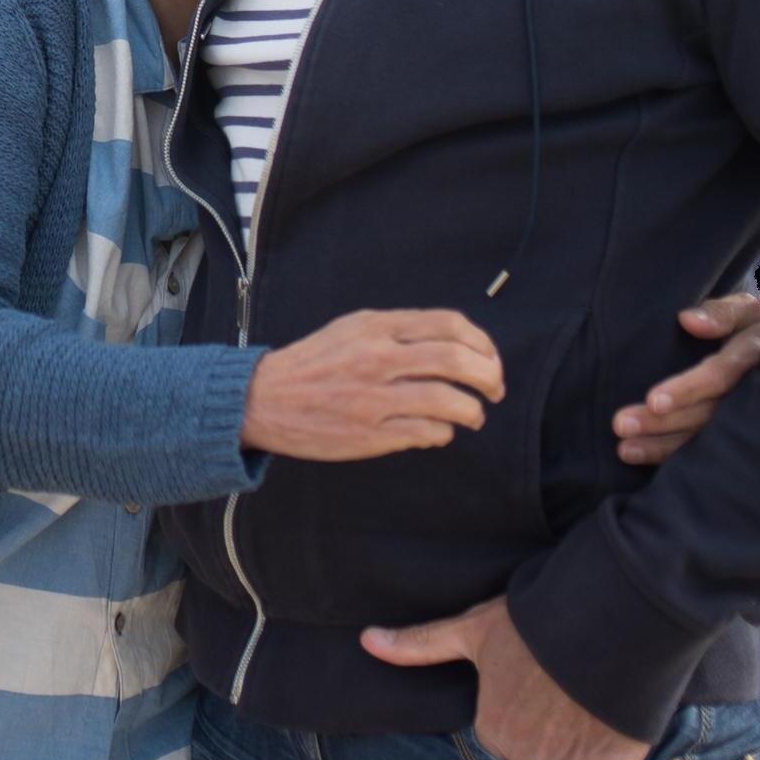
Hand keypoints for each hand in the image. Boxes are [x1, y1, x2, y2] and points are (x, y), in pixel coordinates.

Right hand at [241, 309, 505, 461]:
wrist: (264, 399)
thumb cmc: (315, 363)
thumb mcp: (353, 329)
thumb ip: (400, 332)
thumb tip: (455, 346)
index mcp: (376, 326)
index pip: (449, 325)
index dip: (482, 343)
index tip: (489, 359)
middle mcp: (378, 358)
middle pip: (457, 361)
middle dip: (489, 376)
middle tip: (495, 389)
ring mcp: (375, 398)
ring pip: (449, 400)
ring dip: (473, 410)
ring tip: (474, 415)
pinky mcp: (371, 433)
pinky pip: (428, 432)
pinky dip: (444, 432)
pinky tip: (440, 431)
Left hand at [360, 597, 650, 759]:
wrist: (609, 619)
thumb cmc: (534, 625)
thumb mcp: (472, 630)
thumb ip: (420, 644)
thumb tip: (366, 640)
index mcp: (492, 736)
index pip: (490, 753)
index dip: (505, 731)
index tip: (520, 709)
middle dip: (533, 755)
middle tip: (551, 718)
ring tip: (575, 729)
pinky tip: (604, 742)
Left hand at [611, 292, 759, 463]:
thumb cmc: (754, 326)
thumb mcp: (746, 309)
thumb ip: (722, 313)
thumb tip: (687, 320)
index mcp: (756, 355)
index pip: (721, 374)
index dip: (688, 388)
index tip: (653, 401)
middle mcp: (753, 392)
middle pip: (707, 411)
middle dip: (664, 422)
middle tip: (621, 425)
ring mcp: (747, 417)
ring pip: (705, 436)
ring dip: (662, 444)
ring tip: (624, 449)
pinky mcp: (736, 433)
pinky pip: (706, 447)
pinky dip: (673, 454)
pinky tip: (641, 457)